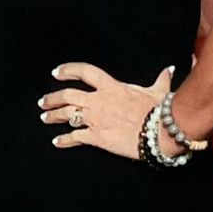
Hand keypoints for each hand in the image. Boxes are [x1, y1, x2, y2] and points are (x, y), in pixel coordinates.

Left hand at [41, 63, 173, 160]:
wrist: (158, 132)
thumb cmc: (158, 110)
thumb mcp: (158, 91)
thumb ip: (160, 80)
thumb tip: (168, 69)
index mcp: (111, 86)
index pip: (85, 72)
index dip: (68, 70)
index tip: (57, 72)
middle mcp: (98, 101)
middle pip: (67, 95)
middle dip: (52, 98)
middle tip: (43, 102)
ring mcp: (95, 119)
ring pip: (67, 115)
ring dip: (53, 116)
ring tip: (45, 118)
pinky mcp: (96, 137)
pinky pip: (75, 138)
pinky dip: (64, 140)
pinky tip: (57, 142)